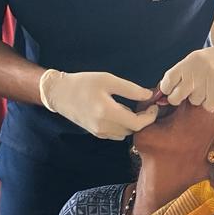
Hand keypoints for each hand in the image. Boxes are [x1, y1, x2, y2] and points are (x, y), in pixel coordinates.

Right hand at [39, 70, 158, 139]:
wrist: (59, 93)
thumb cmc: (83, 83)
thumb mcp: (108, 80)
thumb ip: (130, 89)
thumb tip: (148, 95)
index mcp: (107, 112)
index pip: (137, 124)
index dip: (150, 117)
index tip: (153, 106)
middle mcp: (103, 126)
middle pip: (133, 130)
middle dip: (143, 119)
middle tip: (146, 105)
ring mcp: (99, 132)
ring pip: (125, 133)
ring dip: (132, 123)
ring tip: (132, 108)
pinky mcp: (96, 133)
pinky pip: (116, 134)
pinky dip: (122, 126)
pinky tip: (120, 113)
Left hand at [159, 31, 213, 111]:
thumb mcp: (199, 59)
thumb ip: (183, 74)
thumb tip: (163, 94)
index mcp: (189, 62)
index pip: (167, 81)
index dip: (168, 89)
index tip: (172, 90)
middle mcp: (197, 72)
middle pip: (176, 97)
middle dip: (180, 97)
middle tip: (191, 91)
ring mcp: (209, 83)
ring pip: (194, 102)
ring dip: (200, 98)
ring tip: (211, 86)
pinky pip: (208, 106)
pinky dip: (212, 102)